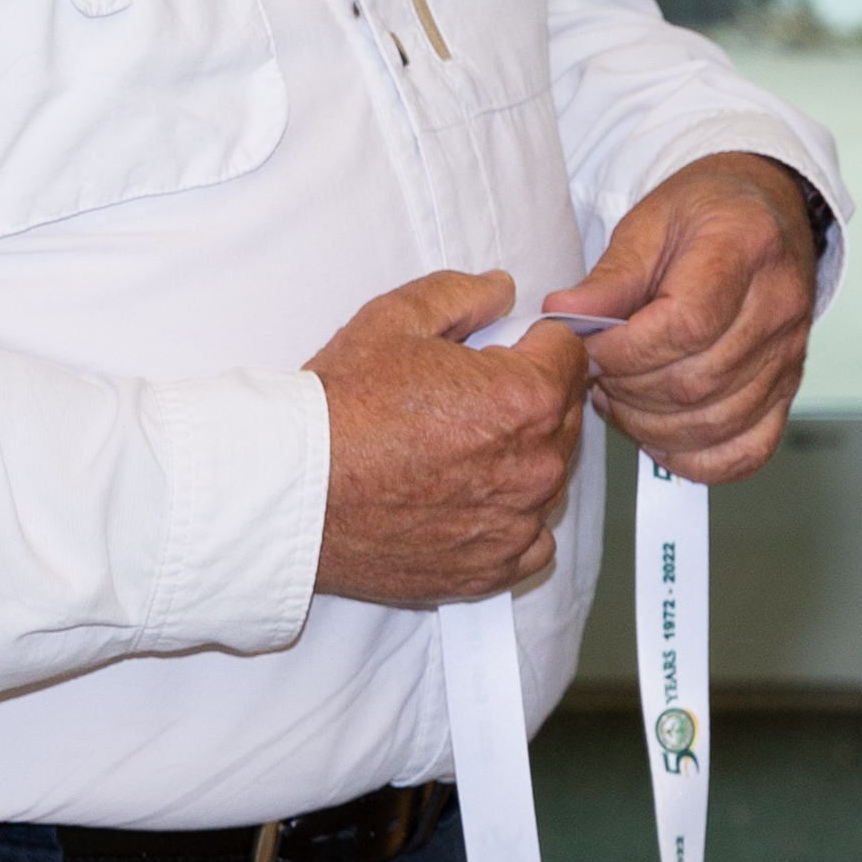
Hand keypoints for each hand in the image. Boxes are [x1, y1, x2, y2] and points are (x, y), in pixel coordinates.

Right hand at [305, 268, 592, 606]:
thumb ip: (466, 293)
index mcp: (524, 399)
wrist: (291, 494)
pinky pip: (530, 540)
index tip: (500, 351)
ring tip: (457, 450)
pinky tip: (467, 500)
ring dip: (520, 458)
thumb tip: (504, 290)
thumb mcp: (397, 317)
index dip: (534, 343)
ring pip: (547, 476)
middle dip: (530, 398)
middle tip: (466, 399)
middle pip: (564, 415)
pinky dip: (509, 520)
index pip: (570, 353)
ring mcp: (514, 525)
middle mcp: (534, 467)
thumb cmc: (340, 408)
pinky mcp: (488, 570)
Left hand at [546, 151, 822, 483]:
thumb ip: (609, 278)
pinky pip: (748, 450)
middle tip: (596, 375)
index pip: (687, 325)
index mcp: (745, 246)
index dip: (626, 352)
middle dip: (630, 390)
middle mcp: (779, 303)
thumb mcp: (649, 224)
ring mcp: (790, 351)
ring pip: (716, 422)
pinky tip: (661, 434)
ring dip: (651, 425)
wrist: (765, 211)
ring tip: (620, 397)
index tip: (589, 350)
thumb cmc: (705, 214)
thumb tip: (562, 318)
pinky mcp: (789, 387)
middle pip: (698, 381)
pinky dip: (697, 459)